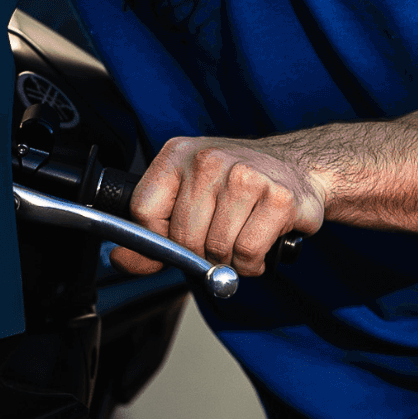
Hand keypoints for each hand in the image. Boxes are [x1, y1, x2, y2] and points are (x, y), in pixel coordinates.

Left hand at [118, 134, 325, 277]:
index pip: (143, 211)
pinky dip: (251, 263)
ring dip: (228, 261)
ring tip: (240, 240)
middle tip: (216, 242)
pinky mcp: (278, 198)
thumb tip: (119, 259)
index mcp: (177, 154)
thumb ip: (150, 232)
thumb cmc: (235, 187)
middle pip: (182, 237)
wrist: (298, 167)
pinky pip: (248, 253)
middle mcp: (208, 159)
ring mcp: (245, 176)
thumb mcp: (186, 196)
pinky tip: (259, 245)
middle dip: (199, 254)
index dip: (158, 239)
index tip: (175, 241)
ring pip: (216, 248)